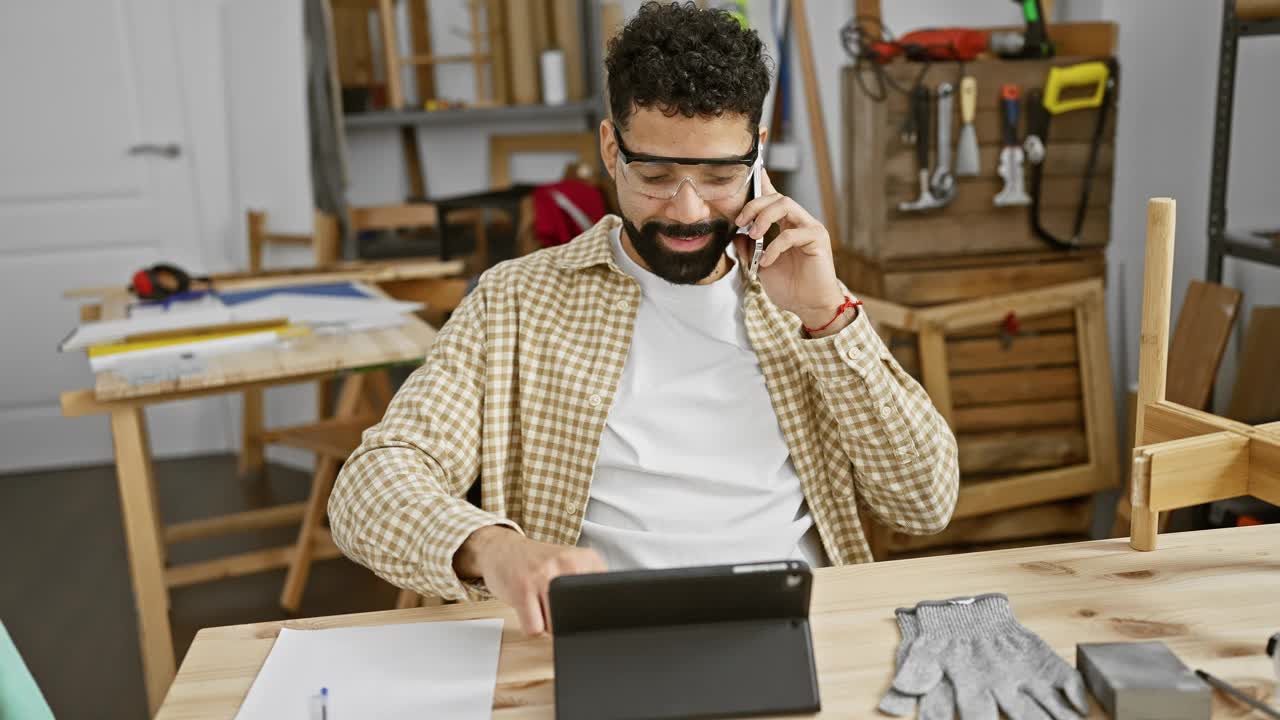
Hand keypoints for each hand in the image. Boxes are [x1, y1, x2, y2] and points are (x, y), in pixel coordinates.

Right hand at [454, 525, 606, 635]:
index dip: (594, 613)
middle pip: (580, 616)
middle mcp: (567, 563)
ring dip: (548, 624)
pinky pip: (535, 629)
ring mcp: (544, 575)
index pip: (605, 598)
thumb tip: (605, 618)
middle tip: (555, 602)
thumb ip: (591, 584)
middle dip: (569, 621)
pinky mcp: (522, 589)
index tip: (584, 610)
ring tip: (540, 604)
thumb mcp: (571, 564)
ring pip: (557, 625)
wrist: (501, 549)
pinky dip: (531, 626)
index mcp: (586, 559)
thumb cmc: (538, 563)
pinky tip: (528, 608)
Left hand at [732, 169, 849, 335]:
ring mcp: (809, 228)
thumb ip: (748, 248)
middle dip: (754, 205)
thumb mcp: (760, 266)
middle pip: (776, 196)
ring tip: (753, 235)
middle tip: (740, 221)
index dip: (763, 182)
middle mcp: (799, 221)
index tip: (753, 169)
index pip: (773, 198)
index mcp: (785, 225)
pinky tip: (767, 262)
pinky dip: (774, 247)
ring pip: (785, 204)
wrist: (808, 307)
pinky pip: (792, 233)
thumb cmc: (789, 287)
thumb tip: (735, 234)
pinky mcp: (817, 238)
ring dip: (764, 217)